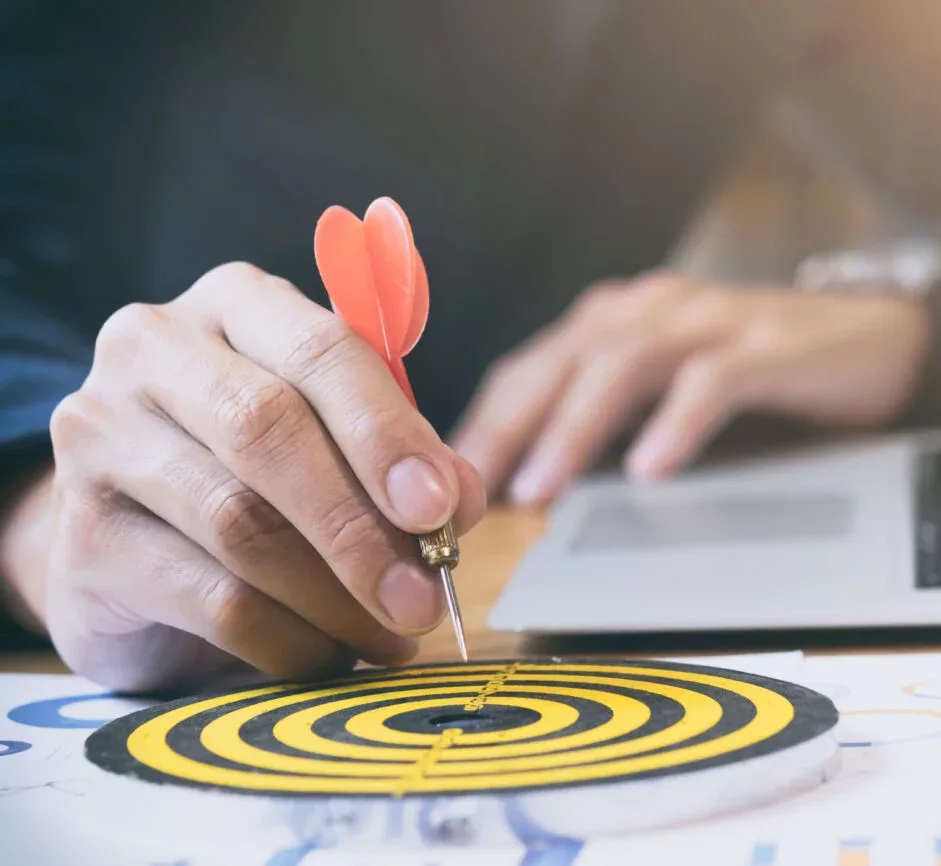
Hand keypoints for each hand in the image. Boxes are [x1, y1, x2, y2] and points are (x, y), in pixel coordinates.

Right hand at [1, 263, 484, 690]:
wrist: (135, 538)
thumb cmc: (261, 471)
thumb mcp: (339, 442)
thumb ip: (403, 458)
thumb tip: (460, 502)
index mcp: (235, 304)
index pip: (320, 349)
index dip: (385, 432)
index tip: (439, 507)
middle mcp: (154, 350)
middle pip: (267, 431)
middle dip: (360, 525)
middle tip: (423, 595)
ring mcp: (101, 439)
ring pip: (239, 523)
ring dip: (335, 595)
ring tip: (392, 634)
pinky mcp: (82, 539)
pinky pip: (209, 598)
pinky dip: (287, 638)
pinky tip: (329, 654)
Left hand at [453, 272, 927, 503]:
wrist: (872, 337)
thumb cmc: (757, 371)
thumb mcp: (666, 389)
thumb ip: (604, 418)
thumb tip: (527, 479)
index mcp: (619, 321)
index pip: (531, 367)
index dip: (485, 423)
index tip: (442, 482)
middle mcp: (653, 309)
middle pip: (561, 361)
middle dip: (509, 426)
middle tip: (469, 489)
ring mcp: (711, 322)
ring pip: (623, 365)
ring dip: (574, 428)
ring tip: (541, 489)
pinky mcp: (768, 346)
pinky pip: (711, 381)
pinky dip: (675, 423)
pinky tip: (650, 469)